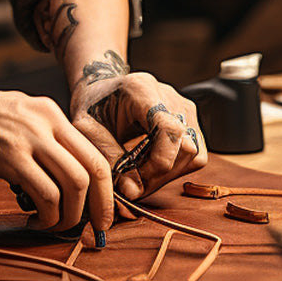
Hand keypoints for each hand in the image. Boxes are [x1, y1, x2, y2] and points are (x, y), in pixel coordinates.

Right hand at [0, 87, 112, 233]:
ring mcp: (28, 139)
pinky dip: (47, 215)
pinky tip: (33, 221)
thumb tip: (64, 176)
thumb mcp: (19, 117)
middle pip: (92, 170)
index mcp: (51, 114)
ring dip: (69, 215)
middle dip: (98, 206)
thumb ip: (43, 139)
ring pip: (73, 184)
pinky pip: (45, 194)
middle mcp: (46, 123)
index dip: (105, 189)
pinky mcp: (9, 158)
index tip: (102, 212)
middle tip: (93, 228)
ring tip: (53, 225)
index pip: (94, 153)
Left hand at [69, 57, 207, 198]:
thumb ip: (109, 158)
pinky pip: (194, 154)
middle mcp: (171, 96)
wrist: (100, 89)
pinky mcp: (189, 120)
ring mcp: (184, 107)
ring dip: (168, 174)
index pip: (169, 130)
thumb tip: (132, 191)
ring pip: (194, 154)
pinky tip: (150, 166)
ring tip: (140, 176)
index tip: (135, 180)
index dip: (158, 162)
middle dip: (160, 175)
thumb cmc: (91, 106)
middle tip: (133, 185)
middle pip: (185, 147)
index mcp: (142, 91)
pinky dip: (174, 168)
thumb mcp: (87, 130)